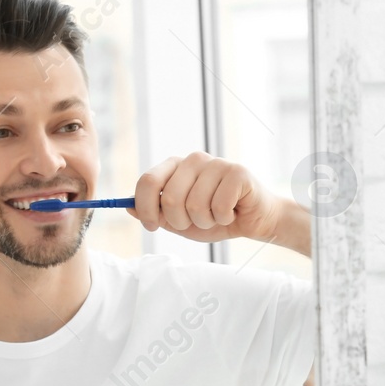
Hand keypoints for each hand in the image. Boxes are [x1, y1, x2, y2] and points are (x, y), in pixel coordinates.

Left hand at [131, 152, 299, 247]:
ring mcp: (216, 163)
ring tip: (217, 217)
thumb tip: (128, 207)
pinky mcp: (237, 172)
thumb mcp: (180, 221)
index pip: (148, 181)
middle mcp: (194, 160)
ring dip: (206, 222)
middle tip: (196, 223)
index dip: (146, 208)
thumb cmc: (217, 218)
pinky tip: (233, 213)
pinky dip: (224, 219)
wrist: (256, 221)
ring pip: (195, 205)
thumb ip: (156, 213)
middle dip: (180, 221)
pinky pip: (219, 205)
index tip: (152, 225)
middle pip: (170, 197)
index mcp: (176, 167)